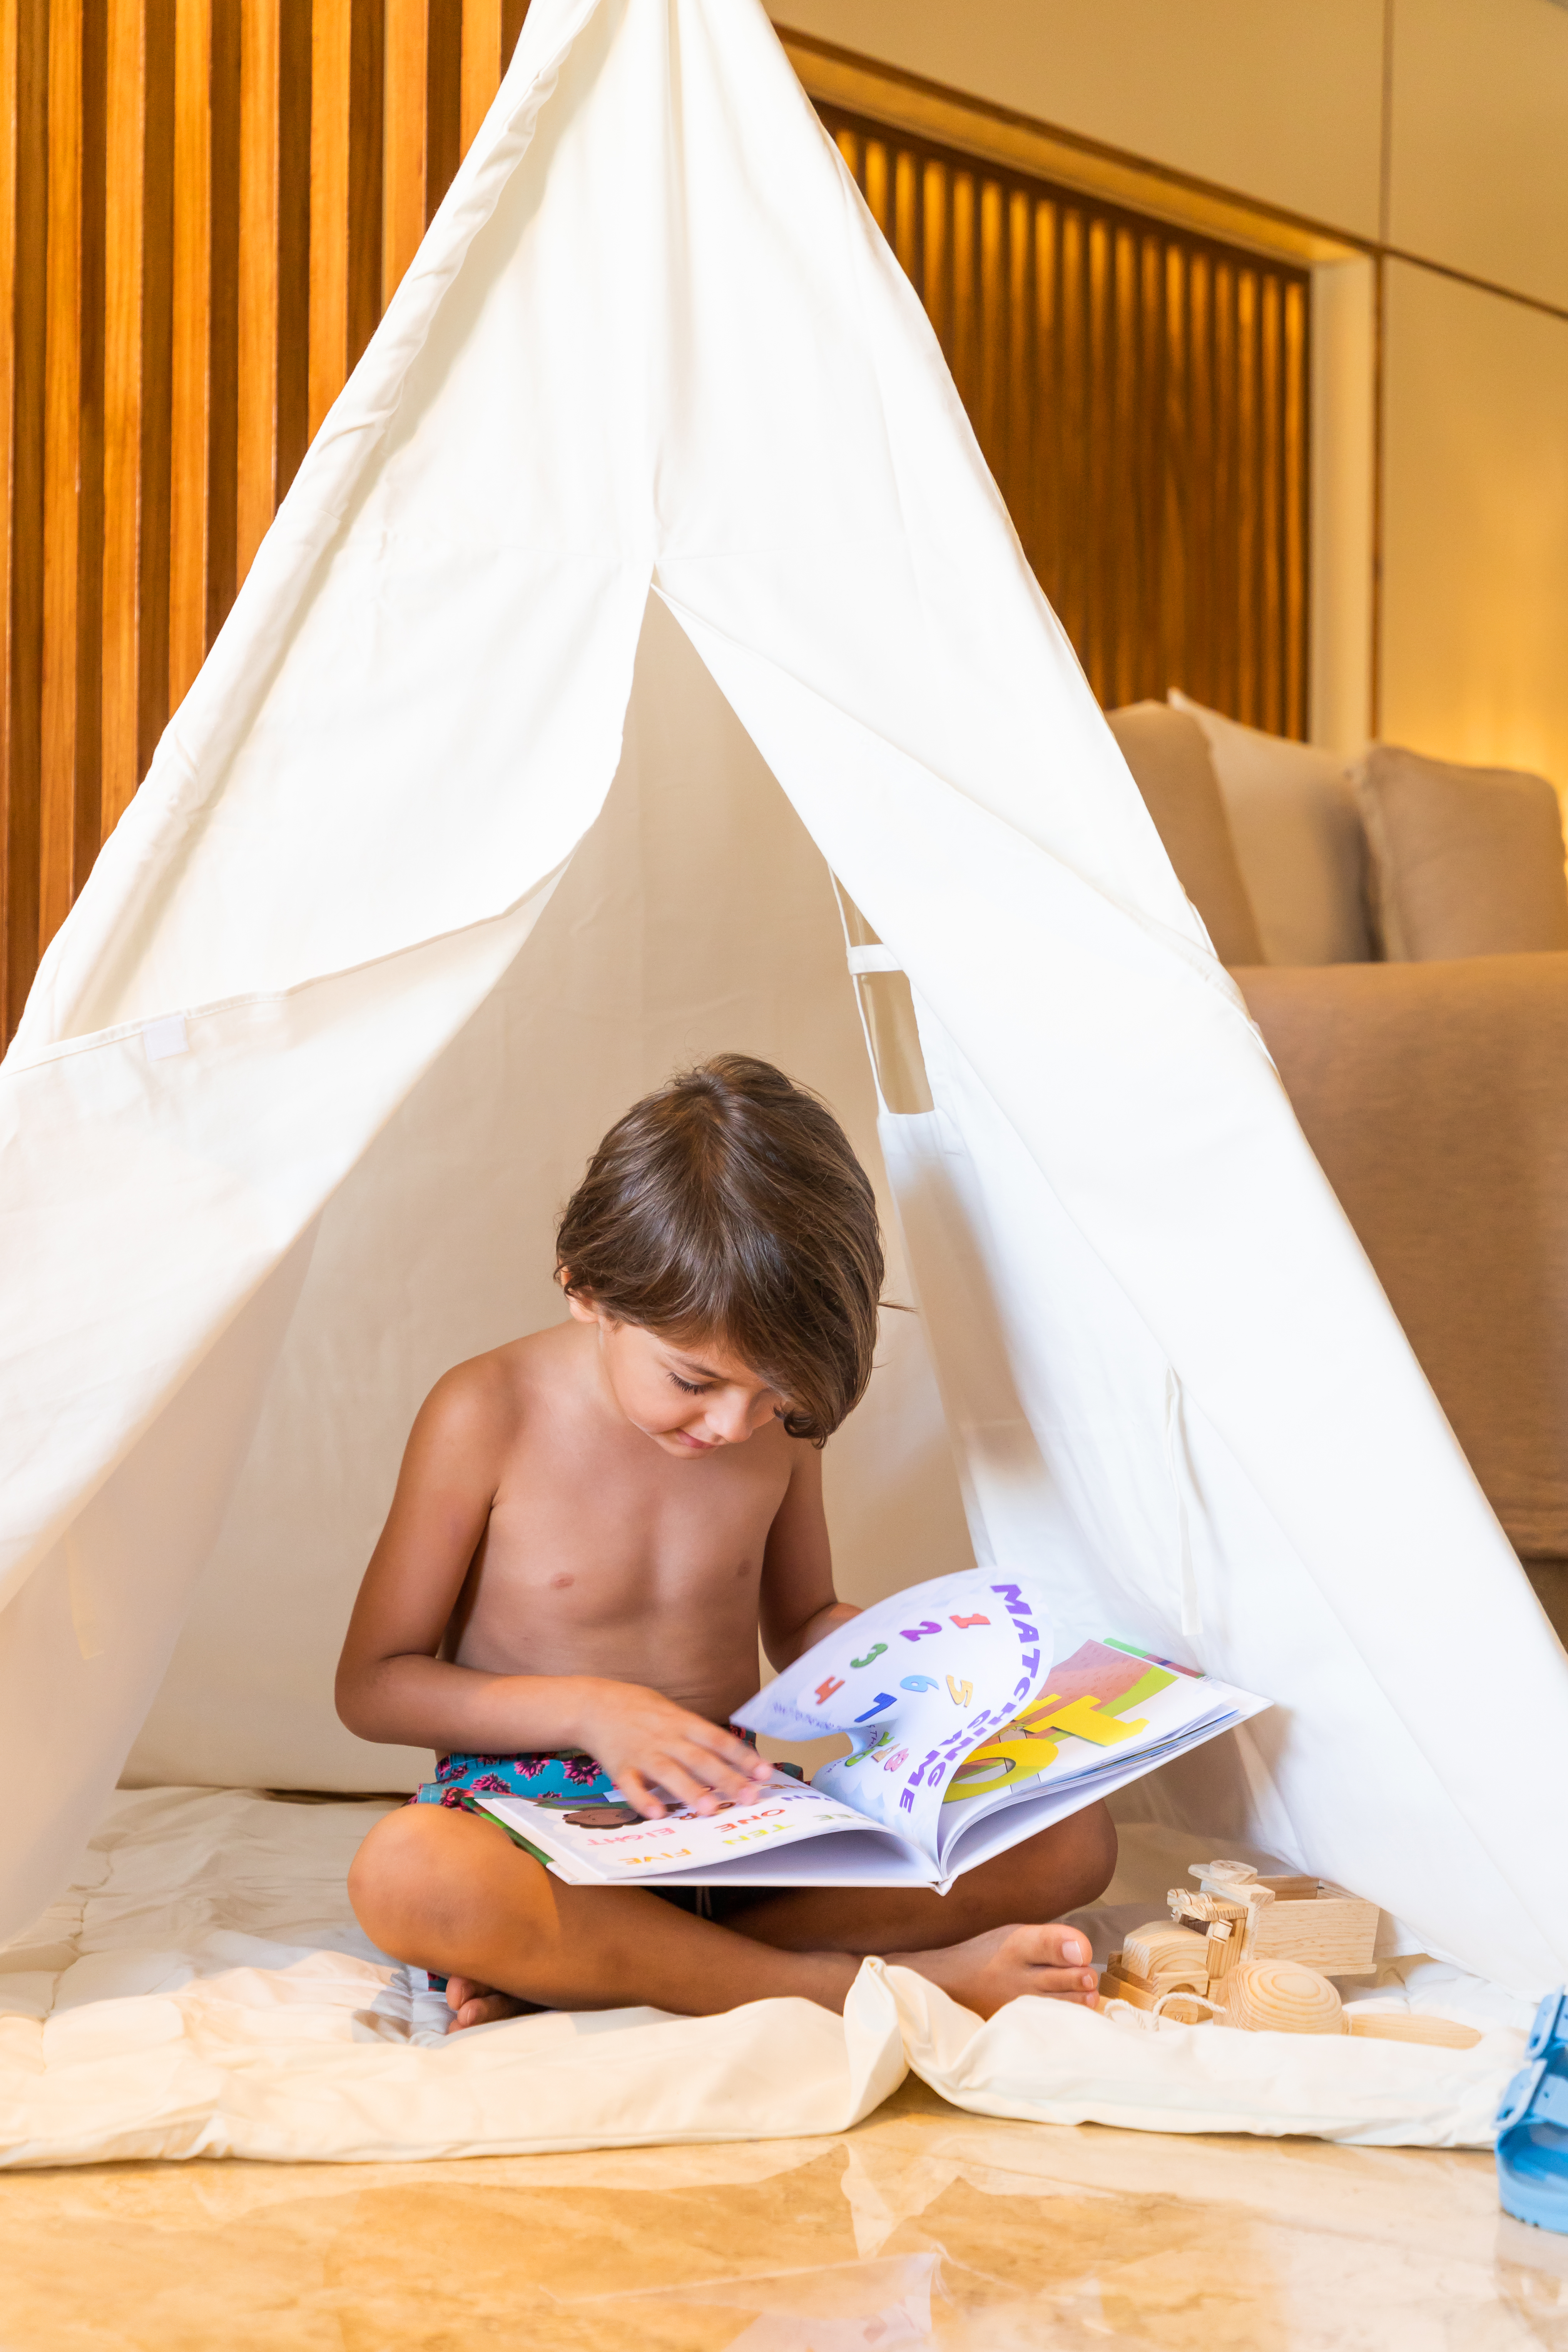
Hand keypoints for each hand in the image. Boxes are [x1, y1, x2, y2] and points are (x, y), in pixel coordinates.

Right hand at [572, 1680, 775, 1818]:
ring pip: (669, 1772)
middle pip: (700, 1759)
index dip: (743, 1756)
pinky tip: (657, 1813)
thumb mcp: (671, 1711)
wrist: (593, 1704)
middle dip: (727, 1779)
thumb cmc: (638, 1709)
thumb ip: (696, 1733)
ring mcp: (642, 1752)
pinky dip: (644, 1800)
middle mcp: (666, 1737)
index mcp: (682, 1722)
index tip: (764, 1772)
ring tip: (711, 1809)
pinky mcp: (620, 1766)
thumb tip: (730, 1755)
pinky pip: (632, 1785)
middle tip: (750, 1797)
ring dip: (691, 1790)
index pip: (719, 1740)